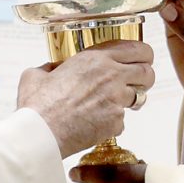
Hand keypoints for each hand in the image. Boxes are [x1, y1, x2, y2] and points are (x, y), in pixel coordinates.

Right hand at [17, 41, 154, 156]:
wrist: (41, 134)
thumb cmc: (38, 105)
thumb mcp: (36, 75)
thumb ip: (49, 67)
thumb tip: (50, 69)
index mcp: (95, 58)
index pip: (136, 49)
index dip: (143, 54)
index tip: (142, 59)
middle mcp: (111, 75)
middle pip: (147, 71)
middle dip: (145, 76)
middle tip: (138, 82)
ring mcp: (117, 99)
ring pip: (140, 96)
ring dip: (132, 99)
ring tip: (116, 104)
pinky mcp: (116, 121)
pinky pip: (123, 119)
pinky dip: (113, 122)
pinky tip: (97, 123)